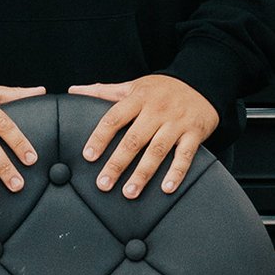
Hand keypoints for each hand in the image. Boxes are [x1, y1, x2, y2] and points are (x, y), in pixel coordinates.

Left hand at [78, 74, 218, 199]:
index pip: (114, 118)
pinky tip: (166, 188)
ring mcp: (177, 122)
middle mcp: (157, 110)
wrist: (201, 82)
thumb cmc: (161, 89)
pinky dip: (176, 172)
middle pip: (134, 139)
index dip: (100, 137)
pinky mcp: (195, 133)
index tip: (88, 156)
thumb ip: (103, 91)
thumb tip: (73, 91)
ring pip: (158, 150)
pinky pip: (185, 155)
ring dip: (143, 173)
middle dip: (117, 163)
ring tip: (129, 192)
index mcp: (138, 98)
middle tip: (103, 183)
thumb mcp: (133, 86)